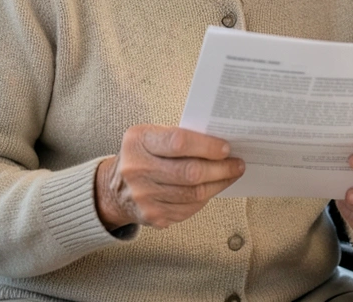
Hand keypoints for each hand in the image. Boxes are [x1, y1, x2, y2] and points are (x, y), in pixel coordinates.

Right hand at [95, 125, 243, 229]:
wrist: (115, 191)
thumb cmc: (142, 156)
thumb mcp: (150, 136)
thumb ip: (179, 137)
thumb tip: (219, 144)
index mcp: (138, 142)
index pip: (179, 142)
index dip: (207, 146)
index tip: (226, 148)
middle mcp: (137, 170)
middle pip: (190, 172)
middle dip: (221, 168)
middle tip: (237, 164)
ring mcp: (144, 197)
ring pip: (194, 193)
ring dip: (219, 183)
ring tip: (231, 174)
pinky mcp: (154, 216)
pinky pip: (190, 208)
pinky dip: (205, 197)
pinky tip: (212, 188)